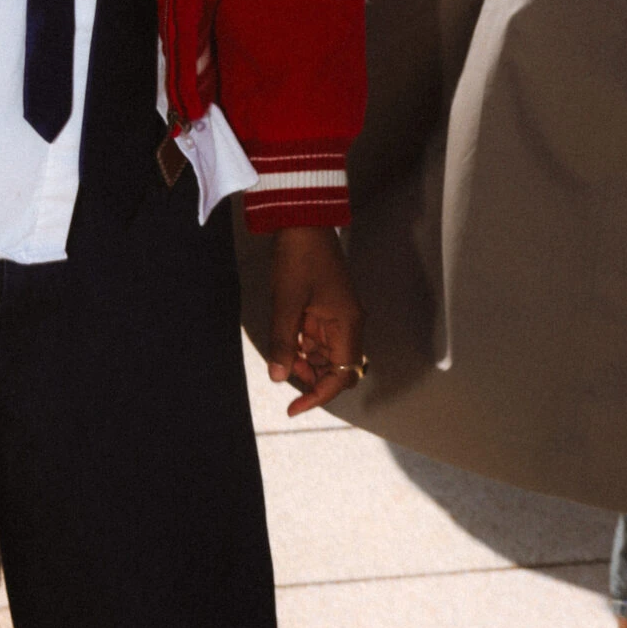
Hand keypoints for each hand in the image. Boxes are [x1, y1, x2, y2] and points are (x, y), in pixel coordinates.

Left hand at [265, 226, 364, 415]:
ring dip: (304, 362)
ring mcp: (337, 315)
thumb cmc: (298, 258)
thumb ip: (284, 342)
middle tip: (282, 372)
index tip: (294, 408)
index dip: (319, 396)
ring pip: (325, 354)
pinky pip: (317, 337)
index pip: (342, 376)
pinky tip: (284, 341)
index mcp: (348, 324)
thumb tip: (279, 378)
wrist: (302, 220)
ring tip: (280, 356)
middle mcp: (348, 323)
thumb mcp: (287, 302)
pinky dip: (301, 345)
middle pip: (336, 368)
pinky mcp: (324, 306)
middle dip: (311, 378)